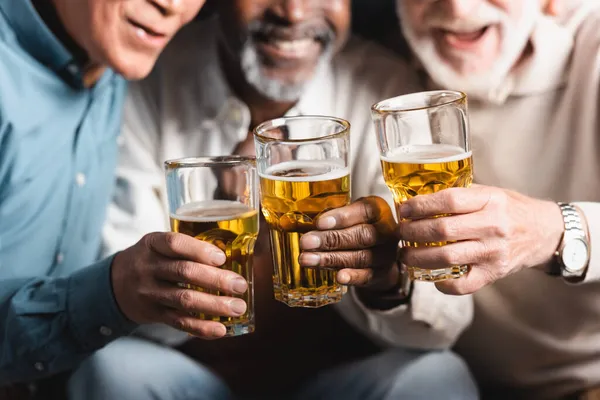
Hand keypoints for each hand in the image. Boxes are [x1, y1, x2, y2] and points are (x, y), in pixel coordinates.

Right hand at [111, 232, 248, 338]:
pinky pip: (178, 322)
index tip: (222, 257)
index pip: (174, 243)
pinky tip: (220, 330)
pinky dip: (201, 328)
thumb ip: (186, 248)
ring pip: (183, 299)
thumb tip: (232, 259)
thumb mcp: (158, 245)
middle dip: (216, 280)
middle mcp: (147, 267)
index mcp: (152, 244)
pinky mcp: (152, 313)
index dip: (199, 250)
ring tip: (238, 307)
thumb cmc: (150, 260)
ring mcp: (148, 292)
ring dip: (214, 305)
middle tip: (240, 285)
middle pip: (184, 272)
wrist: (114, 284)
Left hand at [298, 196, 399, 290]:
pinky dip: (352, 276)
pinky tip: (338, 277)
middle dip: (331, 239)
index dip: (342, 217)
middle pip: (361, 235)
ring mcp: (386, 254)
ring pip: (361, 257)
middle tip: (306, 242)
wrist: (381, 251)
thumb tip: (288, 222)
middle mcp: (387, 231)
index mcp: (378, 209)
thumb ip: (329, 217)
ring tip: (307, 260)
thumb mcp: (349, 215)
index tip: (319, 223)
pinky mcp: (383, 273)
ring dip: (332, 259)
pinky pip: (367, 276)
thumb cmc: (358, 226)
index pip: (364, 210)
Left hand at [397, 185, 563, 294]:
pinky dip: (442, 283)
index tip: (404, 209)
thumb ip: (460, 194)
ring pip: (446, 257)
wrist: (544, 233)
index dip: (420, 205)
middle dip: (412, 232)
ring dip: (417, 257)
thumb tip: (418, 198)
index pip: (449, 200)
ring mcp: (494, 253)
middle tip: (400, 232)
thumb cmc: (510, 210)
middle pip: (442, 230)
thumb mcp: (490, 192)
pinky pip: (463, 285)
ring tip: (405, 254)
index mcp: (491, 200)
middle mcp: (493, 226)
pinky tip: (430, 276)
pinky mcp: (494, 274)